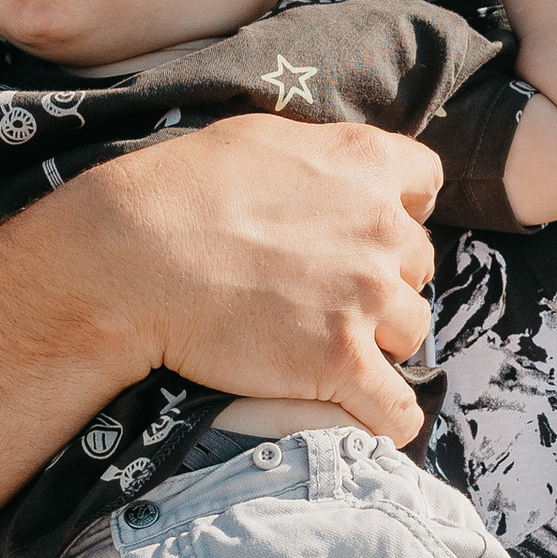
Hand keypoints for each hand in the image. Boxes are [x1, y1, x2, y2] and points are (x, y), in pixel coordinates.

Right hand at [88, 114, 441, 441]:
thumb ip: (320, 156)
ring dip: (380, 342)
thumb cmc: (177, 192)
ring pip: (411, 331)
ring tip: (328, 347)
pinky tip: (367, 419)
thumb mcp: (259, 139)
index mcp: (364, 162)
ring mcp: (367, 297)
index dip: (403, 210)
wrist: (130, 257)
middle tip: (328, 295)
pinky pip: (396, 409)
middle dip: (383, 281)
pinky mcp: (342, 361)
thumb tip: (338, 170)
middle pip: (417, 265)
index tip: (371, 231)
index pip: (426, 183)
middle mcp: (382, 227)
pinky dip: (387, 419)